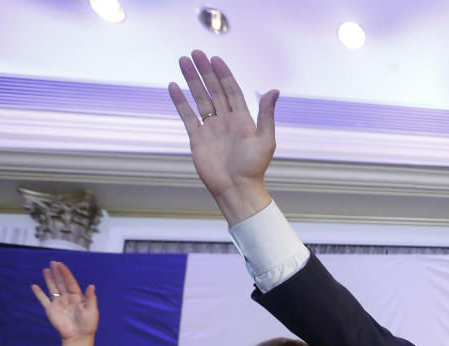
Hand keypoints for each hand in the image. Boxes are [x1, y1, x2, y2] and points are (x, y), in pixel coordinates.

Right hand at [31, 261, 97, 341]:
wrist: (78, 336)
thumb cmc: (88, 324)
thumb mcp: (92, 311)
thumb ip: (90, 298)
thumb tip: (91, 286)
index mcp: (77, 297)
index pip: (70, 282)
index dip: (65, 273)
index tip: (60, 265)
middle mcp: (67, 298)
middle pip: (61, 283)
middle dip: (57, 273)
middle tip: (53, 262)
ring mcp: (58, 303)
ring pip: (52, 288)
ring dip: (49, 279)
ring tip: (45, 270)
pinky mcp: (51, 310)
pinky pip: (43, 300)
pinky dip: (39, 293)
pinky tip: (34, 286)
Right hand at [169, 51, 277, 224]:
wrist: (236, 189)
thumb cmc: (254, 168)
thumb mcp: (265, 139)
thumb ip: (267, 114)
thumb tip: (275, 91)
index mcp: (243, 120)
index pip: (231, 90)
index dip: (223, 74)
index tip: (215, 58)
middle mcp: (226, 121)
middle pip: (214, 90)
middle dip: (204, 72)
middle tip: (195, 53)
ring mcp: (211, 129)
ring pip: (199, 99)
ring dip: (191, 80)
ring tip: (183, 62)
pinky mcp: (197, 138)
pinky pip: (187, 116)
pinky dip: (180, 101)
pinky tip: (173, 86)